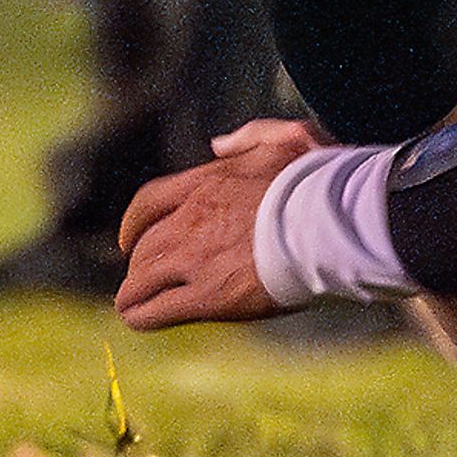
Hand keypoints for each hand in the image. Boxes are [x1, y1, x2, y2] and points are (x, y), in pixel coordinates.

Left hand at [117, 121, 321, 328]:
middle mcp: (191, 220)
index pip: (150, 202)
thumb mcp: (285, 137)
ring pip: (143, 278)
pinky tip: (138, 319)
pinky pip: (157, 309)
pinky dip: (141, 315)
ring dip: (133, 292)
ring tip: (129, 304)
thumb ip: (247, 137)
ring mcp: (195, 259)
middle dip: (138, 262)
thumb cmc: (315, 182)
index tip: (128, 236)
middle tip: (141, 276)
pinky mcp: (207, 297)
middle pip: (145, 245)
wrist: (328, 224)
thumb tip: (218, 145)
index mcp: (207, 183)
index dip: (133, 222)